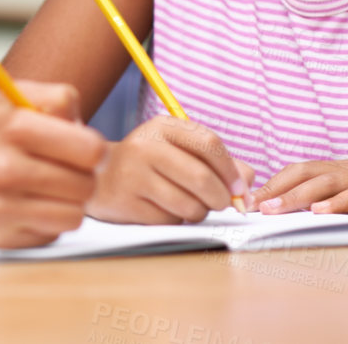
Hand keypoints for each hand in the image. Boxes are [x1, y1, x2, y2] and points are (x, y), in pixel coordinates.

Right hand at [0, 80, 105, 247]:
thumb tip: (87, 130)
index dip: (92, 151)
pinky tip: (26, 209)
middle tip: (64, 174)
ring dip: (66, 205)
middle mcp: (7, 167)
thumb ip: (57, 100)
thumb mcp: (11, 99)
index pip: (91, 148)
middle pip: (87, 184)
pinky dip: (45, 224)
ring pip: (74, 214)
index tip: (79, 151)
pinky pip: (50, 235)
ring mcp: (2, 206)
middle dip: (81, 179)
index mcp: (15, 125)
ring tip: (47, 192)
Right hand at [86, 116, 253, 224]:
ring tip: (188, 204)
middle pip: (202, 178)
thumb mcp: (179, 150)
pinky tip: (164, 209)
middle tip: (222, 203)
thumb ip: (218, 162)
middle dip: (221, 198)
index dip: (231, 170)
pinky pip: (170, 220)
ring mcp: (133, 175)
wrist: (99, 176)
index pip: (209, 144)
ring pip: (189, 205)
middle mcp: (145, 147)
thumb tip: (248, 182)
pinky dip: (176, 220)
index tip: (240, 188)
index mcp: (162, 127)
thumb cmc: (149, 163)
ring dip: (199, 211)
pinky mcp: (127, 203)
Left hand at [251, 145, 347, 214]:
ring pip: (324, 183)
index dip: (272, 183)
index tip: (247, 199)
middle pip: (303, 173)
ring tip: (274, 210)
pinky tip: (321, 213)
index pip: (298, 171)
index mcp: (340, 169)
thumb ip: (339, 199)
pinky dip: (338, 203)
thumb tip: (305, 216)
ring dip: (296, 196)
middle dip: (274, 188)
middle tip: (249, 206)